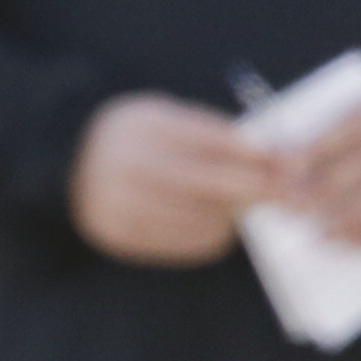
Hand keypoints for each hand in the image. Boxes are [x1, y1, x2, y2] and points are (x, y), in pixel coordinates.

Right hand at [70, 94, 274, 265]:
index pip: (212, 140)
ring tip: (239, 204)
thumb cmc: (134, 138)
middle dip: (258, 189)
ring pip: (203, 217)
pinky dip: (211, 233)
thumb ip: (214, 134)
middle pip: (211, 183)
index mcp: (141, 125)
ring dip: (234, 214)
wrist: (68, 164)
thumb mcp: (164, 118)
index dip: (258, 154)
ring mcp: (120, 203)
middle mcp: (126, 164)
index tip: (292, 163)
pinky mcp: (121, 234)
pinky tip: (214, 221)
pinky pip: (185, 242)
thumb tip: (276, 160)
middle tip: (290, 195)